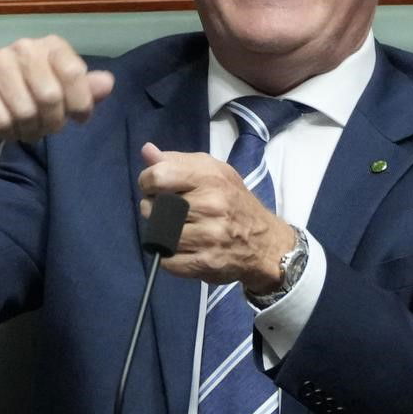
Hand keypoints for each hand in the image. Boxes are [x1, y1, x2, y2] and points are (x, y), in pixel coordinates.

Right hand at [0, 36, 113, 164]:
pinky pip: (2, 121)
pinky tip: (10, 126)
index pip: (74, 73)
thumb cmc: (34, 91)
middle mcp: (24, 48)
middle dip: (53, 122)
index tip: (80, 117)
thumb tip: (107, 83)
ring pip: (24, 112)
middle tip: (49, 126)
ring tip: (29, 127)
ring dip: (31, 130)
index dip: (81, 102)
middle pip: (50, 97)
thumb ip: (87, 88)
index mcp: (51, 46)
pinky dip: (10, 133)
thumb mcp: (65, 90)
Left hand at [138, 142, 293, 291]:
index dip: (149, 182)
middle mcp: (211, 205)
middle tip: (169, 212)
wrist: (266, 243)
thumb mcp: (213, 172)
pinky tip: (183, 249)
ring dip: (161, 235)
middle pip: (153, 208)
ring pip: (159, 235)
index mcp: (210, 177)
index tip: (157, 189)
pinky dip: (170, 256)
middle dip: (154, 210)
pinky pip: (168, 260)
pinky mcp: (206, 262)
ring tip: (177, 230)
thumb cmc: (234, 201)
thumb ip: (177, 162)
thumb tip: (147, 151)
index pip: (158, 176)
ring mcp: (209, 236)